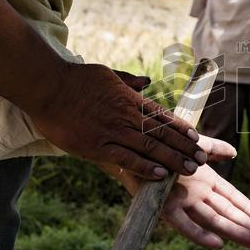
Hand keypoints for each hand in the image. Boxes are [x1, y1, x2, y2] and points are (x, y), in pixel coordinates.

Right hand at [31, 63, 206, 179]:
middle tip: (202, 159)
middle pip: (162, 134)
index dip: (182, 129)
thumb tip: (146, 81)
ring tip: (191, 169)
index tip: (197, 139)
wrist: (47, 86)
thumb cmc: (75, 79)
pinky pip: (126, 159)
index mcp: (129, 99)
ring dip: (173, 159)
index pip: (162, 116)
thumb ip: (128, 81)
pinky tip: (161, 175)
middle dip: (184, 147)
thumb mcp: (107, 74)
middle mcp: (126, 116)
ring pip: (150, 147)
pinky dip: (145, 167)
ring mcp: (112, 132)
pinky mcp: (96, 147)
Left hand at [108, 135, 249, 249]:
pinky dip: (200, 234)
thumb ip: (213, 148)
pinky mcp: (165, 206)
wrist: (133, 148)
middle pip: (227, 213)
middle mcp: (197, 194)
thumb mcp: (192, 144)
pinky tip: (217, 245)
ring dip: (232, 231)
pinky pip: (184, 223)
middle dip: (246, 227)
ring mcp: (183, 201)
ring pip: (212, 219)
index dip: (248, 209)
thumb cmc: (162, 147)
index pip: (232, 198)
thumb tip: (234, 153)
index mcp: (205, 181)